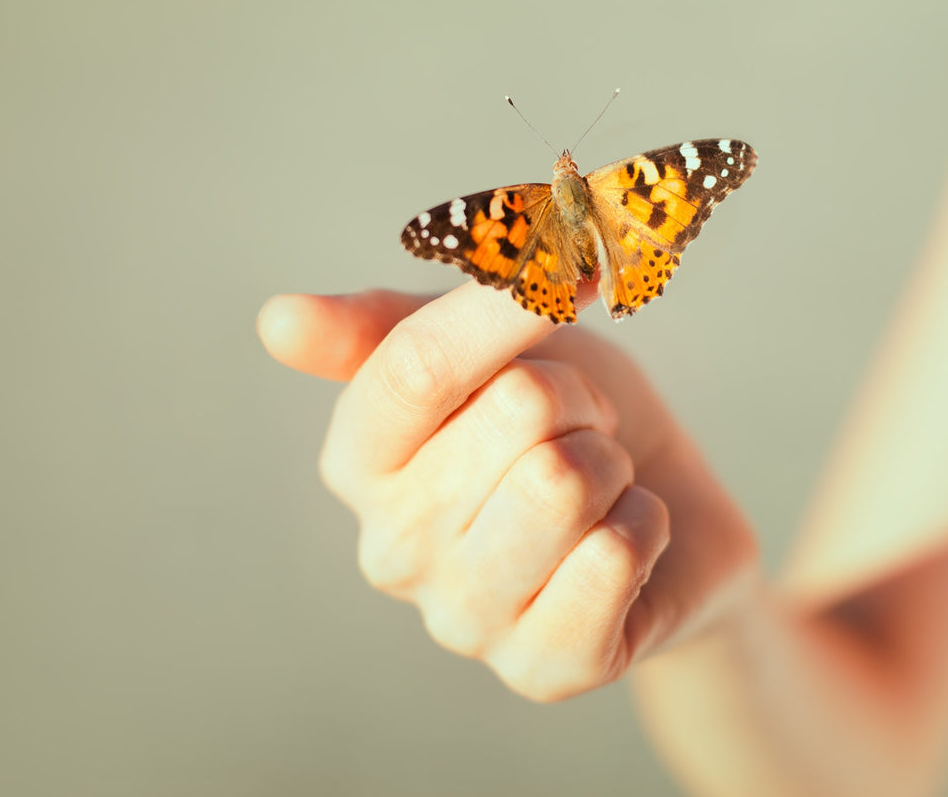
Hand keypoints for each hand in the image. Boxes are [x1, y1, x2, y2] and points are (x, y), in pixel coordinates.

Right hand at [258, 281, 758, 700]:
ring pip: (567, 482)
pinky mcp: (542, 669)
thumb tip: (277, 320)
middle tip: (578, 429)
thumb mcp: (493, 344)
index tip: (571, 279)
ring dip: (611, 465)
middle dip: (579, 402)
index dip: (505, 310)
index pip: (416, 365)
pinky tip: (624, 542)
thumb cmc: (568, 419)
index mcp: (358, 460)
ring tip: (597, 483)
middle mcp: (391, 549)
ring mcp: (462, 619)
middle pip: (519, 412)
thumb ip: (395, 325)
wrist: (670, 508)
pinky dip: (644, 525)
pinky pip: (613, 554)